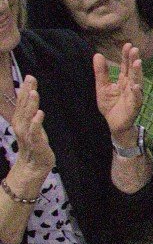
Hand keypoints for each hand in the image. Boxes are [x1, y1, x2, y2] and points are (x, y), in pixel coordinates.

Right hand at [5, 75, 54, 191]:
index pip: (22, 103)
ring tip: (34, 92)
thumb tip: (30, 93)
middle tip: (30, 78)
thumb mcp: (33, 125)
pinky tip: (39, 114)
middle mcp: (21, 126)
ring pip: (28, 117)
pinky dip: (36, 123)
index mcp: (21, 121)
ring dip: (30, 104)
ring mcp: (27, 135)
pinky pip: (34, 133)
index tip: (29, 76)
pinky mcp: (35, 144)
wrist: (33, 167)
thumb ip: (30, 111)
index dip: (25, 89)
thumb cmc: (35, 144)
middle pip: (23, 107)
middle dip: (27, 92)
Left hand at [93, 44, 144, 144]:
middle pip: (133, 72)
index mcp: (124, 81)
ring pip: (137, 83)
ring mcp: (134, 96)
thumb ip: (101, 72)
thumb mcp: (102, 87)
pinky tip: (136, 87)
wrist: (113, 124)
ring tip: (137, 63)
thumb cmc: (110, 105)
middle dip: (134, 61)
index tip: (128, 45)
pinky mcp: (134, 107)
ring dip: (138, 73)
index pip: (126, 66)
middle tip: (134, 49)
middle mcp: (131, 86)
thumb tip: (97, 54)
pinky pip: (136, 99)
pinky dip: (137, 93)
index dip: (126, 56)